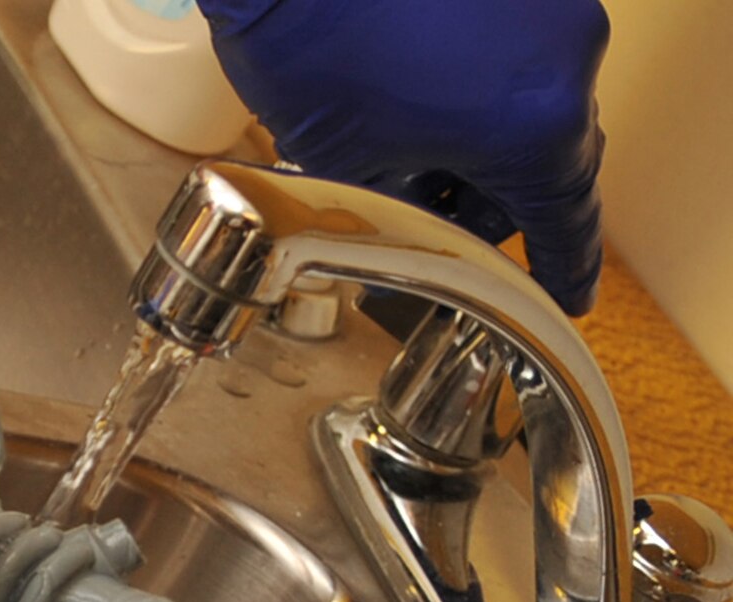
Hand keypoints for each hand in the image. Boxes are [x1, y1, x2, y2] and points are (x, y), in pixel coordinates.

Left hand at [197, 0, 610, 314]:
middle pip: (550, 157)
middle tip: (451, 234)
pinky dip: (479, 88)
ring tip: (416, 166)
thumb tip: (413, 212)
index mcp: (537, 127)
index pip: (563, 218)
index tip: (567, 295)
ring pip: (533, 98)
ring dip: (484, 142)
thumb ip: (404, 201)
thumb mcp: (353, 163)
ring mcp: (549, 4)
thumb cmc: (311, 45)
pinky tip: (421, 105)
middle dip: (496, 202)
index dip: (562, 266)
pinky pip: (516, 48)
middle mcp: (567, 58)